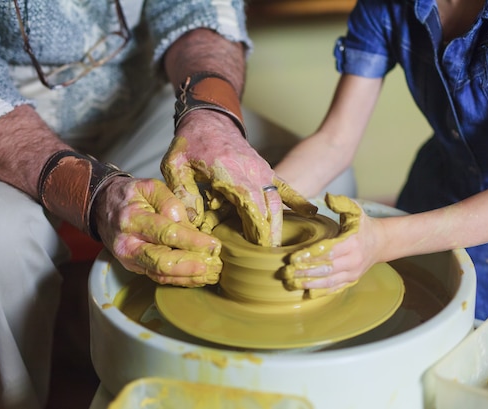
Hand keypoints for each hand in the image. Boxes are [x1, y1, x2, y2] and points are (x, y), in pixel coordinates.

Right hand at [93, 177, 221, 286]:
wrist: (103, 207)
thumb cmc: (130, 195)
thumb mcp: (150, 187)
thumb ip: (170, 203)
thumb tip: (189, 225)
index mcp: (132, 219)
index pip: (166, 233)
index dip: (192, 241)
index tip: (213, 245)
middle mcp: (128, 243)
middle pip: (162, 261)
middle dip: (191, 265)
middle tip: (214, 264)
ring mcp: (129, 259)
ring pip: (161, 274)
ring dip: (188, 277)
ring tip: (211, 275)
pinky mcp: (134, 267)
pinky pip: (158, 277)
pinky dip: (179, 279)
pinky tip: (197, 278)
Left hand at [161, 111, 315, 245]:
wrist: (209, 118)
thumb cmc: (190, 142)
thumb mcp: (175, 164)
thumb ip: (182, 192)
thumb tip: (191, 220)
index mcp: (227, 170)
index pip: (249, 201)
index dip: (257, 225)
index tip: (260, 247)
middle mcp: (250, 170)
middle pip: (267, 205)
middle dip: (270, 233)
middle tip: (271, 257)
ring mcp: (261, 169)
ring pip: (277, 199)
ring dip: (280, 223)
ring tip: (280, 247)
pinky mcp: (265, 169)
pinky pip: (285, 186)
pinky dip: (298, 200)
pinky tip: (312, 213)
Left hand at [281, 193, 377, 297]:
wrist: (380, 243)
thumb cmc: (362, 225)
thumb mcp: (354, 210)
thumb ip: (341, 203)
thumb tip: (327, 197)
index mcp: (352, 242)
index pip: (329, 250)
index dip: (310, 255)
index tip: (293, 258)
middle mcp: (354, 260)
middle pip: (326, 268)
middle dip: (305, 271)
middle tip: (286, 272)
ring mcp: (353, 272)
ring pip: (329, 281)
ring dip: (310, 283)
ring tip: (292, 283)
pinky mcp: (352, 280)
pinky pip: (335, 288)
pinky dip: (321, 292)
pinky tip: (306, 293)